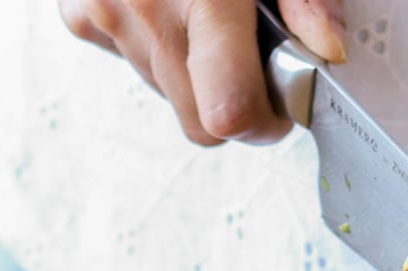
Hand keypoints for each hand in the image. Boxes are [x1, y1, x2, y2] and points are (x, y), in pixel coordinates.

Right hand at [58, 0, 346, 145]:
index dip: (262, 122)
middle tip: (255, 54)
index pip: (227, 113)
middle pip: (200, 120)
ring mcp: (105, 15)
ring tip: (210, 14)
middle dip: (235, 101)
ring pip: (167, 94)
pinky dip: (156, 46)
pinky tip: (171, 5)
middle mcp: (145, 12)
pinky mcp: (78, 13)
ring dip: (196, 72)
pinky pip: (129, 61)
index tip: (280, 105)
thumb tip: (328, 48)